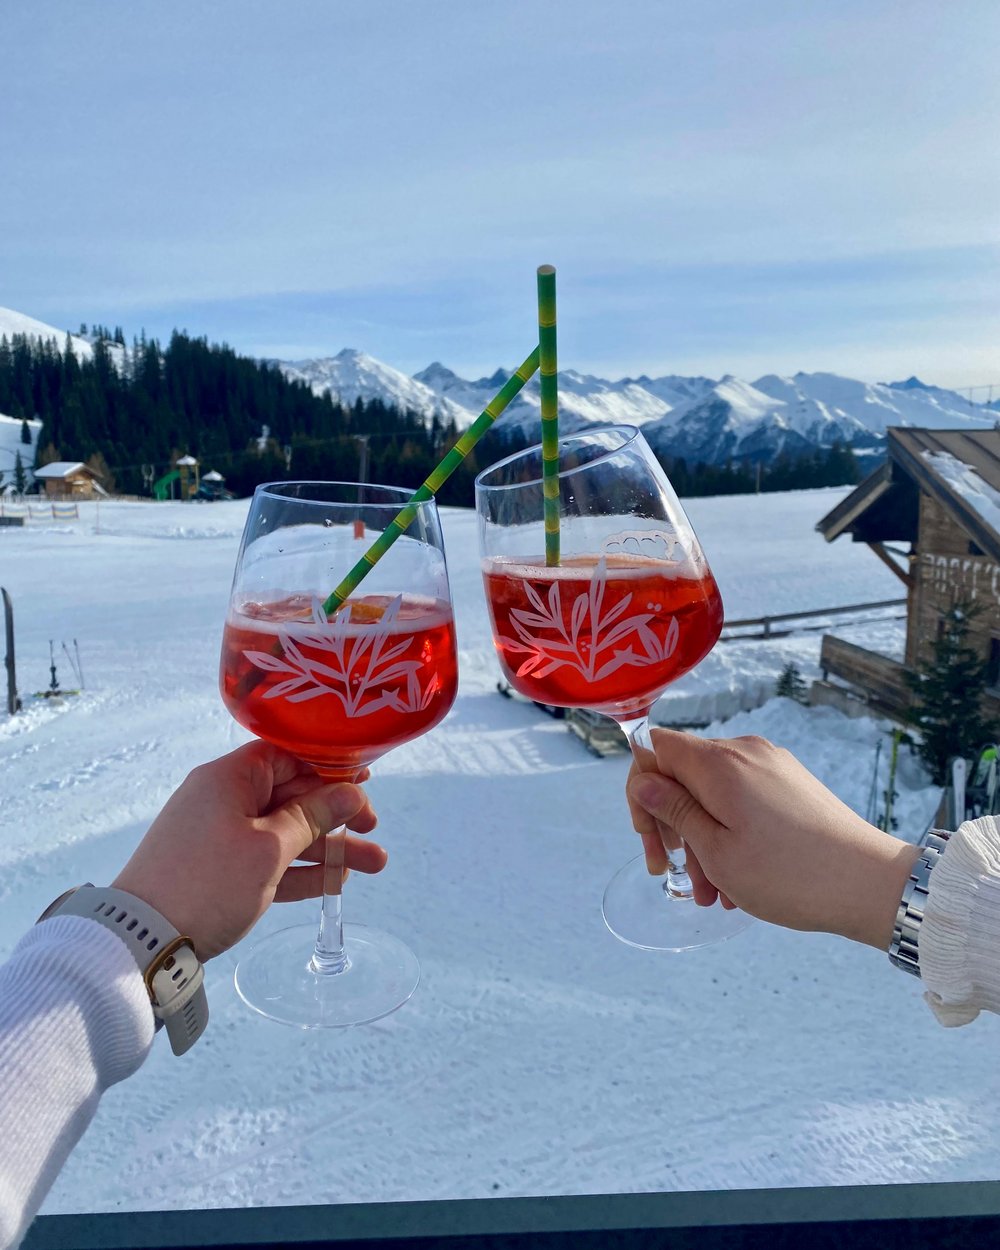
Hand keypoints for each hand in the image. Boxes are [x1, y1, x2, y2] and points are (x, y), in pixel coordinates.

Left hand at [112, 741, 385, 958]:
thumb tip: (350, 792)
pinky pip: (270, 862)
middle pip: (291, 796)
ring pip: (286, 833)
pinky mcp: (221, 872)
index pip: (286, 755)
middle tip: (374, 827)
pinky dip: (301, 870)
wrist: (141, 941)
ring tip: (375, 864)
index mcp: (229, 778)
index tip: (365, 779)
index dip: (328, 765)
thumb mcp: (268, 848)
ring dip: (328, 848)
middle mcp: (224, 800)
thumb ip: (312, 817)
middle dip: (337, 814)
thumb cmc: (208, 883)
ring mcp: (221, 837)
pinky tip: (336, 882)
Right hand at [626, 729, 919, 948]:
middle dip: (672, 824)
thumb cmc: (789, 874)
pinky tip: (737, 878)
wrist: (869, 884)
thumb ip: (673, 810)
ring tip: (713, 893)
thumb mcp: (715, 851)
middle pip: (683, 773)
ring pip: (713, 793)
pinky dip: (730, 833)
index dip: (641, 787)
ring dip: (703, 840)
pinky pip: (743, 799)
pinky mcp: (791, 782)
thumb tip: (643, 781)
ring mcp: (772, 765)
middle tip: (672, 873)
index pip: (655, 747)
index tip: (650, 834)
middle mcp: (744, 752)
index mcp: (719, 763)